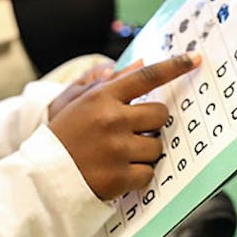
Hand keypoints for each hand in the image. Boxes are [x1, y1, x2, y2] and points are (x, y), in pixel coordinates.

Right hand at [49, 55, 200, 198]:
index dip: (174, 66)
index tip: (195, 58)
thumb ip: (111, 83)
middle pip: (160, 115)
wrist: (42, 177)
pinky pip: (148, 173)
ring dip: (145, 151)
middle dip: (152, 123)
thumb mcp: (79, 101)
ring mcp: (116, 150)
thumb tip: (141, 65)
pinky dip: (137, 174)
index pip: (146, 77)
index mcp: (102, 98)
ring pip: (157, 146)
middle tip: (133, 131)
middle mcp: (112, 120)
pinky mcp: (119, 177)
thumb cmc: (64, 135)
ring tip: (119, 154)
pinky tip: (118, 171)